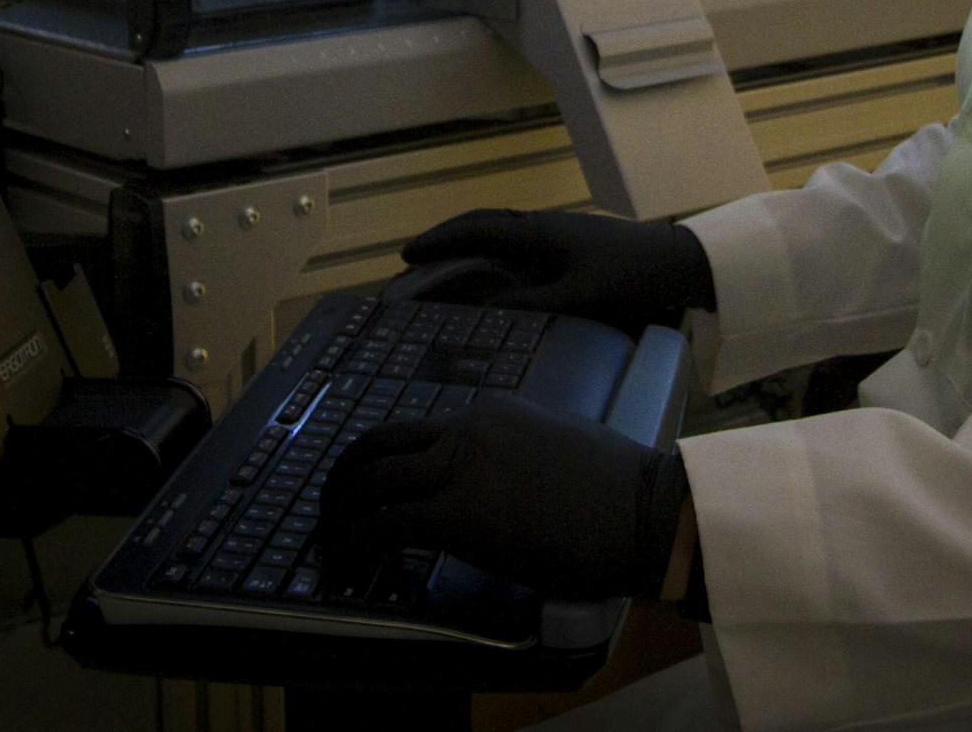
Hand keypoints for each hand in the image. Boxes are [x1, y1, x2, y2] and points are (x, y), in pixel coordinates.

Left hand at [318, 390, 690, 600]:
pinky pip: (383, 525)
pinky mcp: (457, 516)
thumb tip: (491, 484)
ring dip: (338, 511)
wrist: (642, 511)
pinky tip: (346, 560)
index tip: (371, 488)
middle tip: (330, 507)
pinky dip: (353, 542)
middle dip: (342, 477)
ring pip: (370, 480)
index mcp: (492, 410)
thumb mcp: (557, 445)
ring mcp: (461, 468)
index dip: (383, 461)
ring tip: (329, 538)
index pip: (416, 429)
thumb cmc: (615, 489)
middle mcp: (468, 428)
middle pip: (378, 444)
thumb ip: (514, 452)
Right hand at [399, 208, 714, 330]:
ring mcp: (557, 229)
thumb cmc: (630, 279)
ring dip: (469, 238)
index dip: (440, 242)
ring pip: (501, 225)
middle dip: (447, 236)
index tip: (407, 254)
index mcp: (539, 232)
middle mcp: (543, 224)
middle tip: (415, 255)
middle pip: (483, 221)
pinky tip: (494, 265)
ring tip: (445, 259)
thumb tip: (482, 312)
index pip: (476, 231)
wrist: (677, 261)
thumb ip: (532, 305)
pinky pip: (518, 235)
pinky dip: (493, 245)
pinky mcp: (571, 240)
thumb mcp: (579, 298)